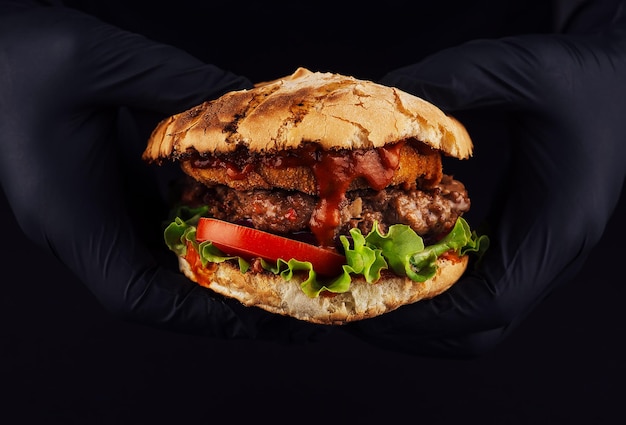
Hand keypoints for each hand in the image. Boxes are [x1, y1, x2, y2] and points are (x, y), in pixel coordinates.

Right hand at [0, 3, 325, 341]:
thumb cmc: (16, 56)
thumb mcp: (98, 61)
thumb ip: (177, 81)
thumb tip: (245, 98)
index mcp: (68, 215)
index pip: (134, 294)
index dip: (200, 313)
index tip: (259, 314)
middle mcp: (78, 229)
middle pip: (154, 292)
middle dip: (221, 303)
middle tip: (286, 302)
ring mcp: (87, 217)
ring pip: (156, 266)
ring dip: (212, 272)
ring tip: (271, 271)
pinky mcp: (97, 197)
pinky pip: (152, 232)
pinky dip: (195, 236)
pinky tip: (232, 223)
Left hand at [344, 5, 625, 356]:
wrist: (622, 79)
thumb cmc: (580, 76)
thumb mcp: (518, 68)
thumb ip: (452, 82)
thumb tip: (383, 100)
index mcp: (556, 226)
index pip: (488, 304)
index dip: (423, 316)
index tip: (368, 303)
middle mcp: (552, 254)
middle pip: (479, 329)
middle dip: (412, 328)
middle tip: (355, 302)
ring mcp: (542, 255)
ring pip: (479, 318)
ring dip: (422, 316)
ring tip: (369, 288)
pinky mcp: (530, 244)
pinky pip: (481, 289)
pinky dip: (437, 290)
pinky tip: (402, 261)